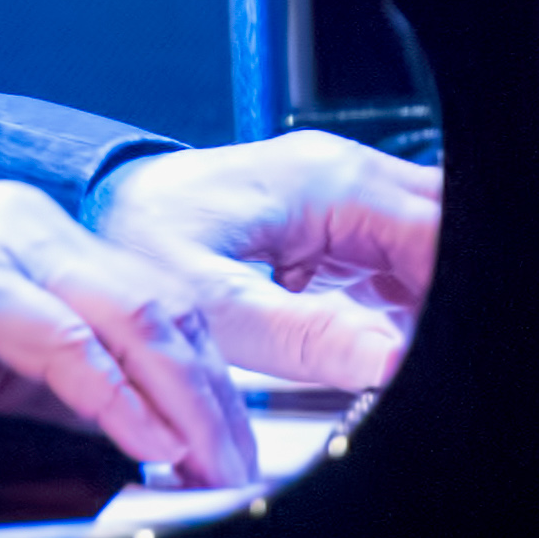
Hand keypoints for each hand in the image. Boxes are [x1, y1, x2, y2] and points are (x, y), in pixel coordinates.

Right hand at [0, 179, 260, 485]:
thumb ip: (42, 382)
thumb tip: (113, 427)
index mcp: (43, 239)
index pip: (158, 303)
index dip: (207, 377)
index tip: (230, 444)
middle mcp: (39, 228)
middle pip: (168, 308)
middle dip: (217, 397)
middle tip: (241, 469)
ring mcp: (6, 245)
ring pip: (135, 319)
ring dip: (185, 402)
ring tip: (210, 465)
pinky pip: (65, 343)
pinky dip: (117, 398)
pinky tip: (144, 443)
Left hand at [88, 130, 442, 395]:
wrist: (95, 214)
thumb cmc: (139, 245)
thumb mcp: (218, 310)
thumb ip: (307, 338)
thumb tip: (386, 361)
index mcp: (327, 183)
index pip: (434, 232)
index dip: (443, 295)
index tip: (425, 350)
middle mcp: (340, 176)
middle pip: (440, 225)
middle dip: (440, 290)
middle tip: (412, 352)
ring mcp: (336, 194)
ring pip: (421, 240)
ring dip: (420, 297)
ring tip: (385, 352)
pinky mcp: (326, 220)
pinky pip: (390, 254)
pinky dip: (395, 298)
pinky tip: (369, 338)